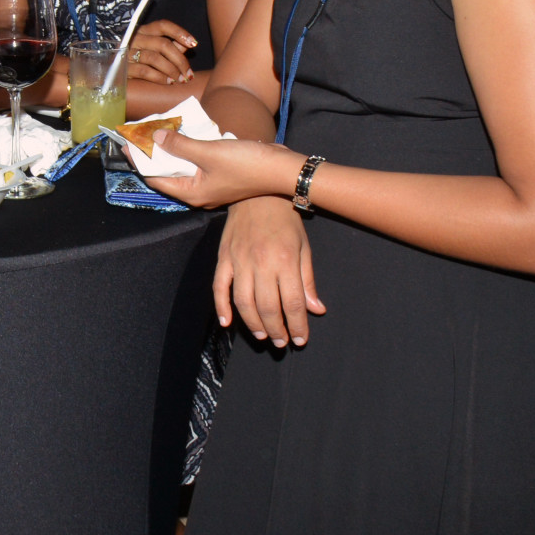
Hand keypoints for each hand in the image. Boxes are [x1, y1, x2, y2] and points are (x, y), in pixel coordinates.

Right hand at [124, 19, 198, 84]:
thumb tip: (187, 45)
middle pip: (162, 44)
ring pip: (155, 58)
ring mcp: (127, 52)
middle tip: (188, 74)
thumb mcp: (151, 50)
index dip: (180, 33)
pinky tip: (168, 83)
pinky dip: (159, 77)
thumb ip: (169, 47)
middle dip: (180, 60)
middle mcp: (134, 38)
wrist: (109, 74)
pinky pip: (145, 71)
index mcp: (143, 31)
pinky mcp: (123, 67)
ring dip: (171, 70)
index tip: (194, 44)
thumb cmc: (135, 60)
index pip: (163, 25)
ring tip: (180, 80)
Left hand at [140, 128, 297, 208]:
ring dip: (170, 150)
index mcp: (192, 193)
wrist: (281, 169)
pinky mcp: (221, 175)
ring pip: (182, 167)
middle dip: (153, 154)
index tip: (127, 143)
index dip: (140, 161)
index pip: (155, 179)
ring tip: (158, 132)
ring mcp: (210, 185)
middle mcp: (198, 193)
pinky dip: (187, 150)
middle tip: (140, 135)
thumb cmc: (245, 164)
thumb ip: (180, 145)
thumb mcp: (208, 152)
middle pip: (167, 173)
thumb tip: (155, 137)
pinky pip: (196, 163)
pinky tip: (184, 135)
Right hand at [212, 197, 325, 347]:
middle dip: (276, 330)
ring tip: (262, 335)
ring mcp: (239, 260)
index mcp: (286, 260)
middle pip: (267, 306)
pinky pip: (219, 286)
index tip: (300, 339)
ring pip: (243, 301)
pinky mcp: (224, 257)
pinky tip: (227, 322)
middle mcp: (261, 262)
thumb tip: (316, 309)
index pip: (292, 303)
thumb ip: (308, 280)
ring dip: (252, 323)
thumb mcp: (304, 247)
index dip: (297, 325)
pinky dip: (221, 306)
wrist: (258, 191)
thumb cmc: (285, 220)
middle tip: (280, 342)